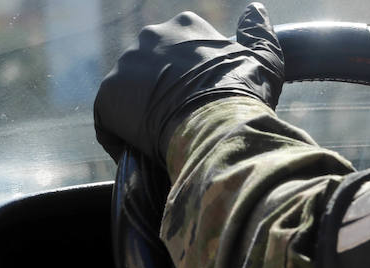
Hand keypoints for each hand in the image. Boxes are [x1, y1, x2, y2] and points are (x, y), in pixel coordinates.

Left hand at [94, 3, 283, 162]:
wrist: (214, 121)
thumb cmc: (242, 93)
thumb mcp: (263, 58)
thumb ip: (257, 32)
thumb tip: (255, 9)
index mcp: (184, 24)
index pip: (177, 49)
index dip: (185, 77)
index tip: (194, 99)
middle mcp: (150, 36)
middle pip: (148, 67)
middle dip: (157, 90)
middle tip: (173, 119)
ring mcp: (126, 64)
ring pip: (126, 90)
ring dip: (136, 110)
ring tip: (154, 137)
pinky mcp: (107, 93)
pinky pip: (107, 118)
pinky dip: (118, 135)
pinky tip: (135, 151)